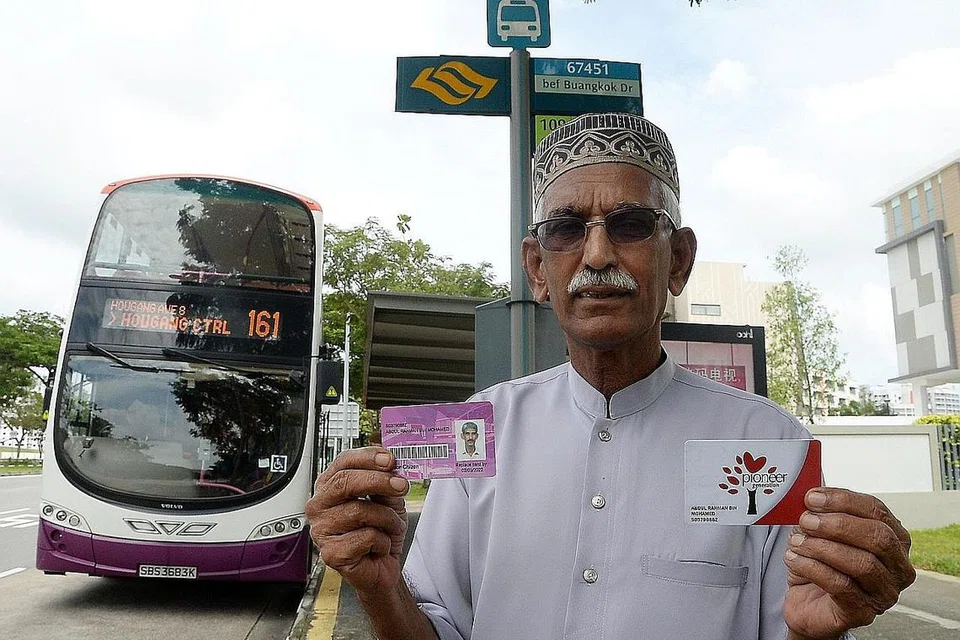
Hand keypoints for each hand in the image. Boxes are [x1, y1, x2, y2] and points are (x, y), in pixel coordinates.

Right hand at [305, 447, 409, 593]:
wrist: (383, 566)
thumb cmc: (380, 530)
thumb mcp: (387, 498)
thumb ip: (385, 479)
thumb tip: (390, 463)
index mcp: (329, 487)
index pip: (342, 462)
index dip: (367, 457)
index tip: (390, 460)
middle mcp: (320, 506)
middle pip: (344, 482)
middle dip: (378, 481)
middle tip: (401, 485)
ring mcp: (322, 530)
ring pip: (360, 511)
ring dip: (387, 519)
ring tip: (391, 527)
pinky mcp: (331, 553)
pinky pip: (366, 537)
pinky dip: (382, 541)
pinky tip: (378, 547)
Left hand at [783, 487, 915, 638]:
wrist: (807, 604)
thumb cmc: (820, 563)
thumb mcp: (820, 532)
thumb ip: (821, 511)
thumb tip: (811, 490)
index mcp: (894, 538)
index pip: (876, 511)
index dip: (843, 500)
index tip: (812, 498)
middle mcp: (898, 567)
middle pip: (878, 537)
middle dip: (838, 524)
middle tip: (806, 520)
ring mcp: (884, 593)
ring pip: (862, 563)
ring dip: (823, 547)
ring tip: (797, 541)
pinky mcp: (863, 612)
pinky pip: (841, 586)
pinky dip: (813, 568)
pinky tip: (794, 559)